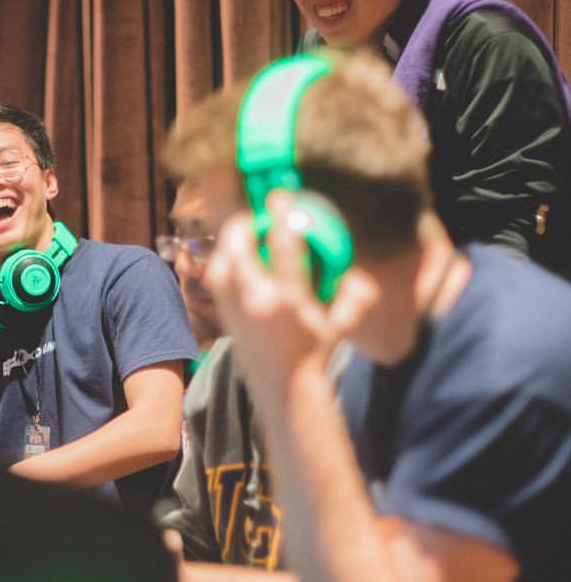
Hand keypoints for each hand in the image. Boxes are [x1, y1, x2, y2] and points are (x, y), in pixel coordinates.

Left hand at [205, 193, 336, 406]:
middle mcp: (255, 299)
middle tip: (258, 216)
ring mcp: (233, 306)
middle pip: (237, 246)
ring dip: (233, 241)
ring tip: (249, 235)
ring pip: (221, 258)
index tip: (281, 195)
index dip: (282, 215)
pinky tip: (239, 257)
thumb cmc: (315, 352)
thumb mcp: (338, 323)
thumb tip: (364, 275)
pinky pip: (217, 274)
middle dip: (246, 224)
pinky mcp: (221, 311)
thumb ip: (353, 297)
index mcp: (288, 299)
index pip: (283, 246)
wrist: (282, 386)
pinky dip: (225, 260)